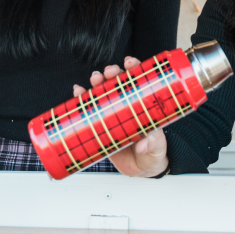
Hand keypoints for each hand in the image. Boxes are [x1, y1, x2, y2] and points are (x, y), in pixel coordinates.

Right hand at [72, 56, 168, 177]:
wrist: (141, 170)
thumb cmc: (153, 153)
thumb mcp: (157, 147)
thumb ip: (152, 144)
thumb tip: (143, 144)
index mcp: (143, 104)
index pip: (138, 80)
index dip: (134, 68)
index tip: (129, 63)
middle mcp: (126, 105)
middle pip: (118, 82)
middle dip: (112, 72)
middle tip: (109, 72)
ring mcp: (112, 113)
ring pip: (102, 92)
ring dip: (96, 82)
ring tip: (94, 81)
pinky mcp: (99, 125)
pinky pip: (88, 109)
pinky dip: (81, 99)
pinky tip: (78, 93)